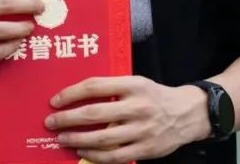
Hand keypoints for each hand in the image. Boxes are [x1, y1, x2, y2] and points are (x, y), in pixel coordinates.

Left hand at [44, 76, 209, 162]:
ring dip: (77, 139)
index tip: (55, 100)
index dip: (71, 93)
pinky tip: (82, 152)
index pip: (94, 86)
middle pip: (94, 114)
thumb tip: (77, 97)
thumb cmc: (154, 96)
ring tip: (62, 138)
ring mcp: (141, 130)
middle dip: (67, 119)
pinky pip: (114, 156)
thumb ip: (112, 89)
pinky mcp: (145, 149)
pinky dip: (94, 155)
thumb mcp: (136, 83)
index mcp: (132, 85)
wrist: (188, 114)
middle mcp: (136, 106)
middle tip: (50, 122)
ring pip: (101, 138)